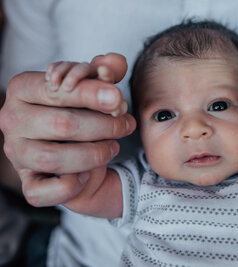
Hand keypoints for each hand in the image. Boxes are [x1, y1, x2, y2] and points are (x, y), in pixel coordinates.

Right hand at [0, 53, 135, 206]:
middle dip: (103, 126)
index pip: (56, 90)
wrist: (76, 147)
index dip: (90, 94)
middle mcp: (12, 120)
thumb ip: (105, 72)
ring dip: (94, 154)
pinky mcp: (28, 182)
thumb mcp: (94, 87)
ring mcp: (17, 154)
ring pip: (53, 158)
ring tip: (113, 147)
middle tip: (126, 124)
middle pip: (62, 124)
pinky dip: (69, 186)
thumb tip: (115, 61)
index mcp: (23, 89)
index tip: (118, 98)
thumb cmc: (82, 111)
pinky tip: (86, 175)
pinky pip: (41, 192)